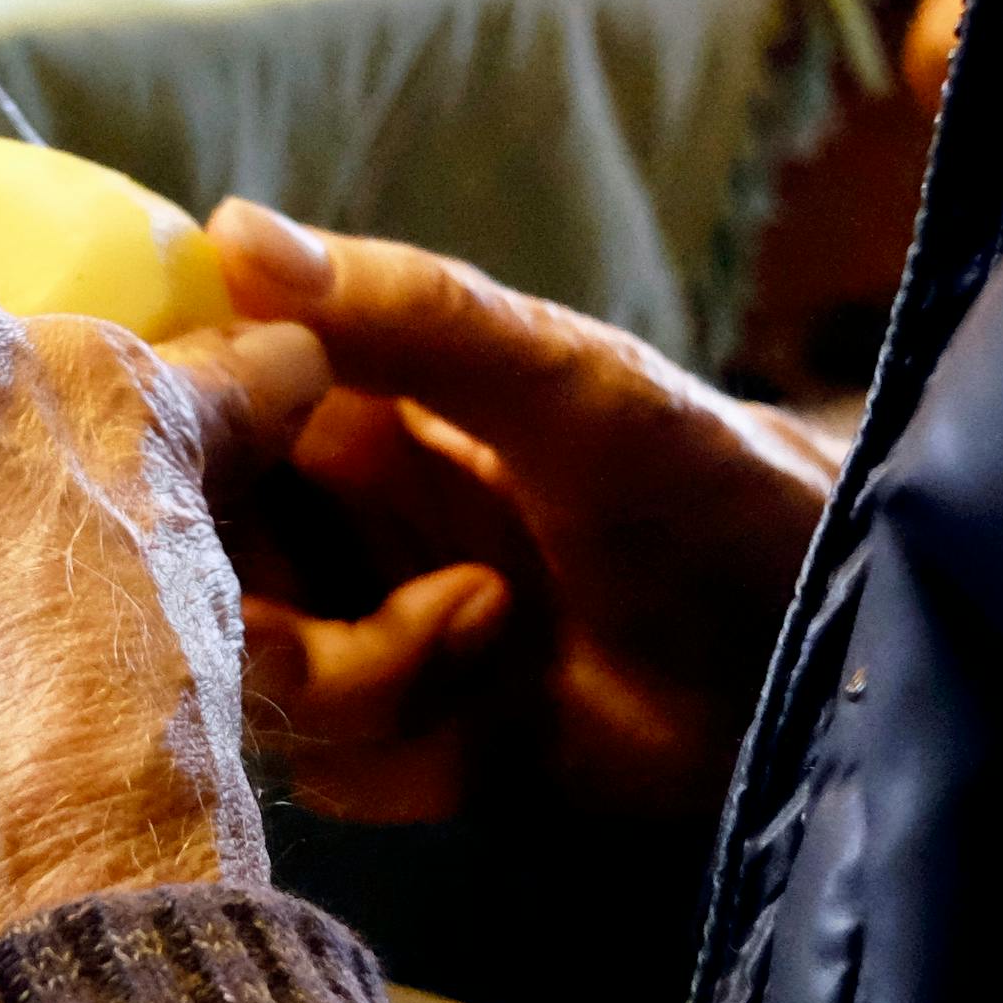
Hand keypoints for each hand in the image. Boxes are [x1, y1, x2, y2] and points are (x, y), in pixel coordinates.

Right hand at [204, 202, 839, 824]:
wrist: (827, 656)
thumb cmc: (714, 481)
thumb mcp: (570, 384)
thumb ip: (410, 311)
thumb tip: (229, 231)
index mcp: (356, 407)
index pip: (190, 417)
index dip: (176, 449)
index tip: (214, 465)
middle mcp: (340, 522)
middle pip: (192, 566)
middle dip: (253, 595)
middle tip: (366, 590)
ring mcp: (366, 638)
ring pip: (242, 676)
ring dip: (347, 675)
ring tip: (489, 631)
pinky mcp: (408, 751)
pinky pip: (320, 771)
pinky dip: (389, 756)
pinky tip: (489, 724)